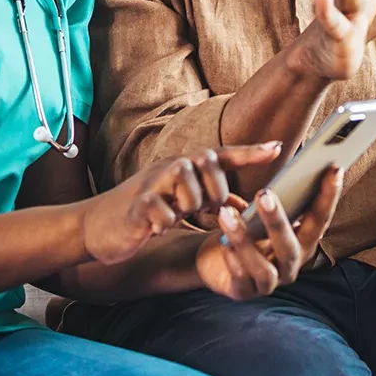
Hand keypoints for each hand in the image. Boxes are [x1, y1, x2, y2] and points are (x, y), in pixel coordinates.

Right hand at [82, 144, 282, 264]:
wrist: (96, 225)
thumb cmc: (145, 210)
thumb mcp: (181, 202)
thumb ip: (211, 199)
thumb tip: (244, 202)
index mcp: (184, 166)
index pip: (222, 155)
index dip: (250, 152)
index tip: (279, 147)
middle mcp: (170, 167)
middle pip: (207, 164)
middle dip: (214, 189)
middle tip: (206, 208)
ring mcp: (152, 183)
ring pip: (187, 185)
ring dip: (188, 205)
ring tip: (177, 215)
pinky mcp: (137, 205)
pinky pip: (162, 211)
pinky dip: (165, 222)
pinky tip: (157, 228)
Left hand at [195, 165, 342, 299]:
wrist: (214, 259)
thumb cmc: (246, 227)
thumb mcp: (260, 208)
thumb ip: (274, 189)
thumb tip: (277, 148)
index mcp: (301, 241)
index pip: (320, 219)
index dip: (329, 196)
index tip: (334, 168)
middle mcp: (290, 265)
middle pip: (291, 246)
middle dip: (278, 220)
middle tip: (264, 192)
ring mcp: (269, 282)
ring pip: (263, 268)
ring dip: (244, 239)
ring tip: (226, 212)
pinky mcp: (243, 292)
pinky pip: (240, 280)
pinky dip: (232, 259)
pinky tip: (220, 240)